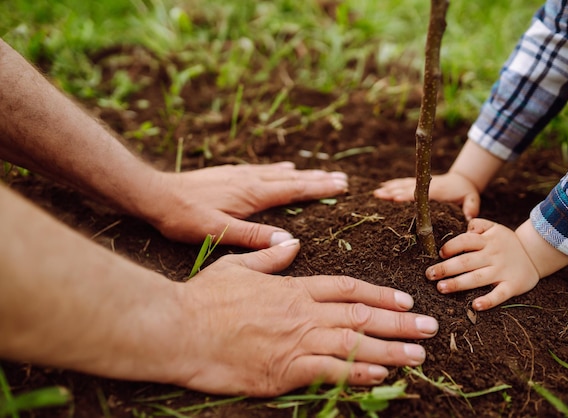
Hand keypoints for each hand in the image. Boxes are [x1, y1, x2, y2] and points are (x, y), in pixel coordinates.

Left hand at [142, 162, 347, 247]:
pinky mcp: (229, 174)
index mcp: (252, 194)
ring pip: (280, 173)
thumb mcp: (218, 232)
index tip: (341, 186)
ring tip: (322, 172)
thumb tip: (289, 241)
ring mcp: (240, 174)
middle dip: (318, 179)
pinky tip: (285, 167)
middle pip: (292, 179)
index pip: (294, 190)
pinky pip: (263, 169)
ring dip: (303, 174)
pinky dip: (280, 169)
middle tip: (343, 178)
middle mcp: (250, 180)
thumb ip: (254, 237)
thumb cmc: (184, 217)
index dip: (319, 189)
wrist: (155, 195)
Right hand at [172, 239, 439, 395]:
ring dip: (391, 349)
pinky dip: (359, 373)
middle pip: (361, 316)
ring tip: (419, 354)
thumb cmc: (204, 298)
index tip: (404, 300)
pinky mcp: (285, 370)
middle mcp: (302, 313)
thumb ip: (269, 255)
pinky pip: (331, 371)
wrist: (177, 329)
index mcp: (293, 287)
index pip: (347, 288)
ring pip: (355, 344)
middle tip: (430, 328)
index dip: (379, 295)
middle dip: (400, 322)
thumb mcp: (237, 266)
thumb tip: (291, 243)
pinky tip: (383, 376)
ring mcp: (296, 341)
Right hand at [373, 172, 479, 219]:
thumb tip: (469, 218)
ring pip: (402, 185)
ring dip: (389, 188)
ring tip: (376, 193)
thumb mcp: (472, 199)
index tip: (396, 198)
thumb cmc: (466, 192)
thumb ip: (470, 208)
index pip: (420, 194)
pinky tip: (382, 186)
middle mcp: (426, 185)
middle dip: (392, 192)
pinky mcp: (417, 183)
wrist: (463, 179)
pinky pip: (403, 183)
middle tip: (379, 196)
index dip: (407, 196)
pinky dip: (392, 184)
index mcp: (436, 191)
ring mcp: (420, 183)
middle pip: (406, 189)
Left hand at [425, 218, 539, 309]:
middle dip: (445, 268)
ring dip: (458, 284)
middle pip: (466, 261)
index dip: (451, 247)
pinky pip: (500, 294)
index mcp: (487, 240)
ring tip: (441, 288)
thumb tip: (465, 229)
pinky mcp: (512, 286)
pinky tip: (475, 306)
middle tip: (429, 275)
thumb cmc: (506, 242)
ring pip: (477, 278)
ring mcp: (502, 271)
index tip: (440, 254)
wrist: (536, 254)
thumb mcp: (495, 228)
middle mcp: (493, 255)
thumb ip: (478, 225)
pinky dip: (488, 301)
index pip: (465, 241)